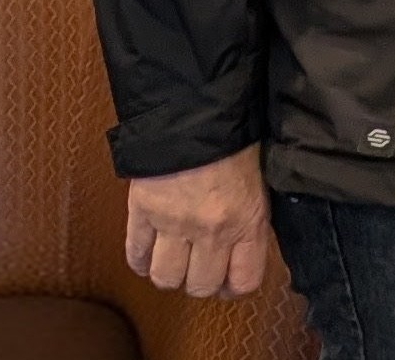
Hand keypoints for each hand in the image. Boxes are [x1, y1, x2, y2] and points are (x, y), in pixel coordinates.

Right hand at [125, 144, 275, 297]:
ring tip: (172, 260)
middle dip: (199, 282)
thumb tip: (243, 244)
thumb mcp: (258, 181)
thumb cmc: (235, 138)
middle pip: (200, 286)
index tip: (227, 281)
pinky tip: (146, 254)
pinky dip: (140, 261)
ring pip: (166, 278)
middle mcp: (212, 231)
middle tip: (197, 269)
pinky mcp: (142, 212)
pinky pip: (136, 254)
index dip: (233, 286)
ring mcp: (174, 225)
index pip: (244, 280)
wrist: (196, 109)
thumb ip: (250, 217)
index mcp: (247, 222)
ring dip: (168, 274)